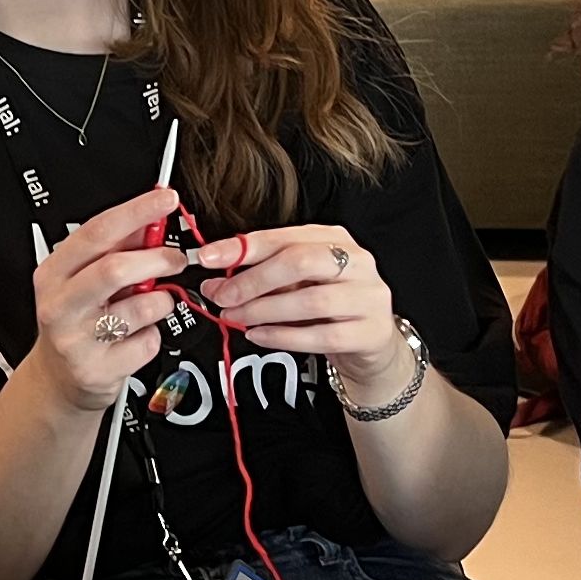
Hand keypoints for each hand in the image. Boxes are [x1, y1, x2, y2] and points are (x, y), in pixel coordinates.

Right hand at [24, 189, 185, 411]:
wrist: (57, 379)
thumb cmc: (75, 320)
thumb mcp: (83, 279)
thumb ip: (116, 248)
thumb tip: (151, 216)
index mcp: (54, 273)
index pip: (97, 232)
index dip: (136, 212)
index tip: (166, 200)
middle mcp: (60, 305)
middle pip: (115, 269)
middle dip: (157, 258)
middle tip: (176, 259)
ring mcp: (77, 340)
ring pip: (140, 308)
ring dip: (160, 302)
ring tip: (152, 304)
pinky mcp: (98, 369)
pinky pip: (146, 342)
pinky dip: (153, 336)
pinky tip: (137, 336)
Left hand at [195, 224, 399, 380]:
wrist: (372, 342)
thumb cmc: (330, 307)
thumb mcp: (298, 283)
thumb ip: (261, 278)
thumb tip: (215, 282)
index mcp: (335, 239)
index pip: (284, 237)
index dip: (242, 247)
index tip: (209, 257)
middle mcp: (357, 262)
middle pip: (300, 262)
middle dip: (253, 280)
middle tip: (222, 296)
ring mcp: (368, 297)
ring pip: (310, 300)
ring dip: (263, 310)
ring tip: (236, 317)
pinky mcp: (369, 332)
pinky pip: (321, 335)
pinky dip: (283, 336)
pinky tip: (259, 335)